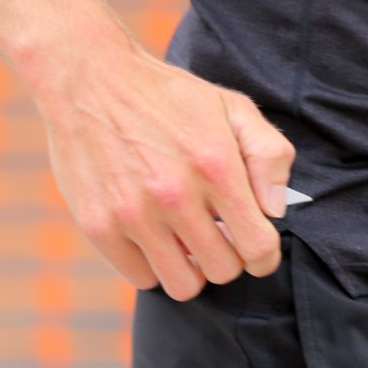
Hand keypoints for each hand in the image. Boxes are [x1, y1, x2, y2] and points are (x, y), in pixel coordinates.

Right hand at [39, 40, 296, 299]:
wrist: (92, 81)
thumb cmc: (170, 97)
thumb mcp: (232, 107)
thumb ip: (269, 155)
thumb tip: (275, 211)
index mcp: (215, 165)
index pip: (257, 247)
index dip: (265, 255)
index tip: (258, 248)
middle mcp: (175, 195)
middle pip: (222, 271)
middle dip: (228, 256)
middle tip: (218, 232)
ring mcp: (133, 214)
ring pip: (182, 286)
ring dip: (191, 267)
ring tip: (187, 237)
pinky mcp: (99, 227)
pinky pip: (141, 278)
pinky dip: (153, 263)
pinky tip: (154, 233)